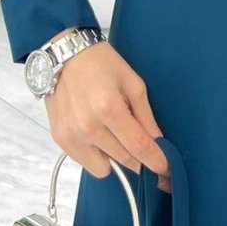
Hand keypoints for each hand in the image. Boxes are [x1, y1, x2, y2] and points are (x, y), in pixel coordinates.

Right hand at [43, 39, 171, 190]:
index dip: (156, 161)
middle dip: (139, 158)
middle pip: (124, 160)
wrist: (64, 55)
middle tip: (142, 145)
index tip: (167, 171)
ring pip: (104, 168)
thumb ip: (146, 116)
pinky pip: (85, 162)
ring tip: (113, 133)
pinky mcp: (60, 139)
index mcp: (109, 108)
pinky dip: (96, 154)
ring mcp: (71, 135)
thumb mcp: (133, 83)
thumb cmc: (101, 63)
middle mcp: (88, 127)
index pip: (138, 147)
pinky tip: (96, 132)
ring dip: (115, 157)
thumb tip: (158, 144)